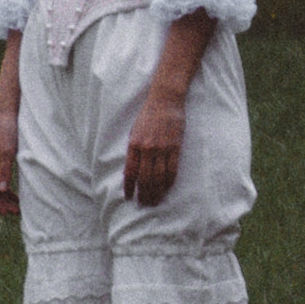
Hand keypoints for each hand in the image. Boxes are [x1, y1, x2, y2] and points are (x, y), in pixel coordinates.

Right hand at [0, 111, 19, 214]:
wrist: (7, 113)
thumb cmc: (7, 129)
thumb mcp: (7, 150)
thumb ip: (4, 170)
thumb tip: (2, 190)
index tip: (7, 212)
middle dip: (2, 203)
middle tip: (16, 213)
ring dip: (5, 199)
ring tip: (18, 209)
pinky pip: (1, 181)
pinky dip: (8, 191)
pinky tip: (17, 197)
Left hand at [121, 72, 188, 204]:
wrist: (165, 99)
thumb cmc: (148, 115)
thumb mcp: (135, 131)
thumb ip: (134, 149)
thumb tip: (133, 169)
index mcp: (134, 144)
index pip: (130, 172)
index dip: (129, 187)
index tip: (129, 197)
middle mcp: (147, 148)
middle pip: (145, 178)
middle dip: (144, 194)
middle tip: (144, 204)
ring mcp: (162, 148)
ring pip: (158, 177)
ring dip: (156, 192)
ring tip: (155, 201)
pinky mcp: (175, 147)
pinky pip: (172, 170)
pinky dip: (169, 182)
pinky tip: (166, 189)